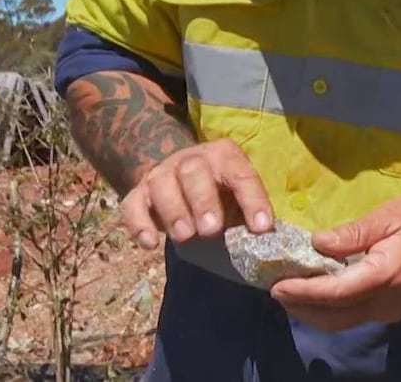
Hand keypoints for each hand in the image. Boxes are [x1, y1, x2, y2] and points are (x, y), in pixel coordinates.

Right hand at [122, 138, 274, 248]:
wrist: (177, 176)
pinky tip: (150, 244)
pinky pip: (132, 204)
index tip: (262, 228)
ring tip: (185, 237)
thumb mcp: (237, 196)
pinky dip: (139, 224)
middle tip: (211, 230)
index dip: (253, 199)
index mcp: (224, 156)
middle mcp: (191, 159)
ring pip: (161, 184)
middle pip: (193, 171)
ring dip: (173, 211)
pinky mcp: (138, 193)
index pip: (240, 174)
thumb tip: (268, 240)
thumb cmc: (218, 192)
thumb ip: (250, 213)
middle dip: (203, 200)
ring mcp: (161, 174)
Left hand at [270, 195, 400, 331]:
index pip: (336, 293)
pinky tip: (318, 293)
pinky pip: (354, 316)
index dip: (303, 292)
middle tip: (275, 291)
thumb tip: (318, 244)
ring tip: (290, 293)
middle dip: (301, 308)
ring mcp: (390, 312)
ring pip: (343, 321)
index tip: (278, 286)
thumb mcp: (388, 216)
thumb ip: (352, 233)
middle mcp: (387, 303)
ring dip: (313, 312)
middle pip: (334, 317)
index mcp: (385, 276)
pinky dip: (330, 309)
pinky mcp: (391, 311)